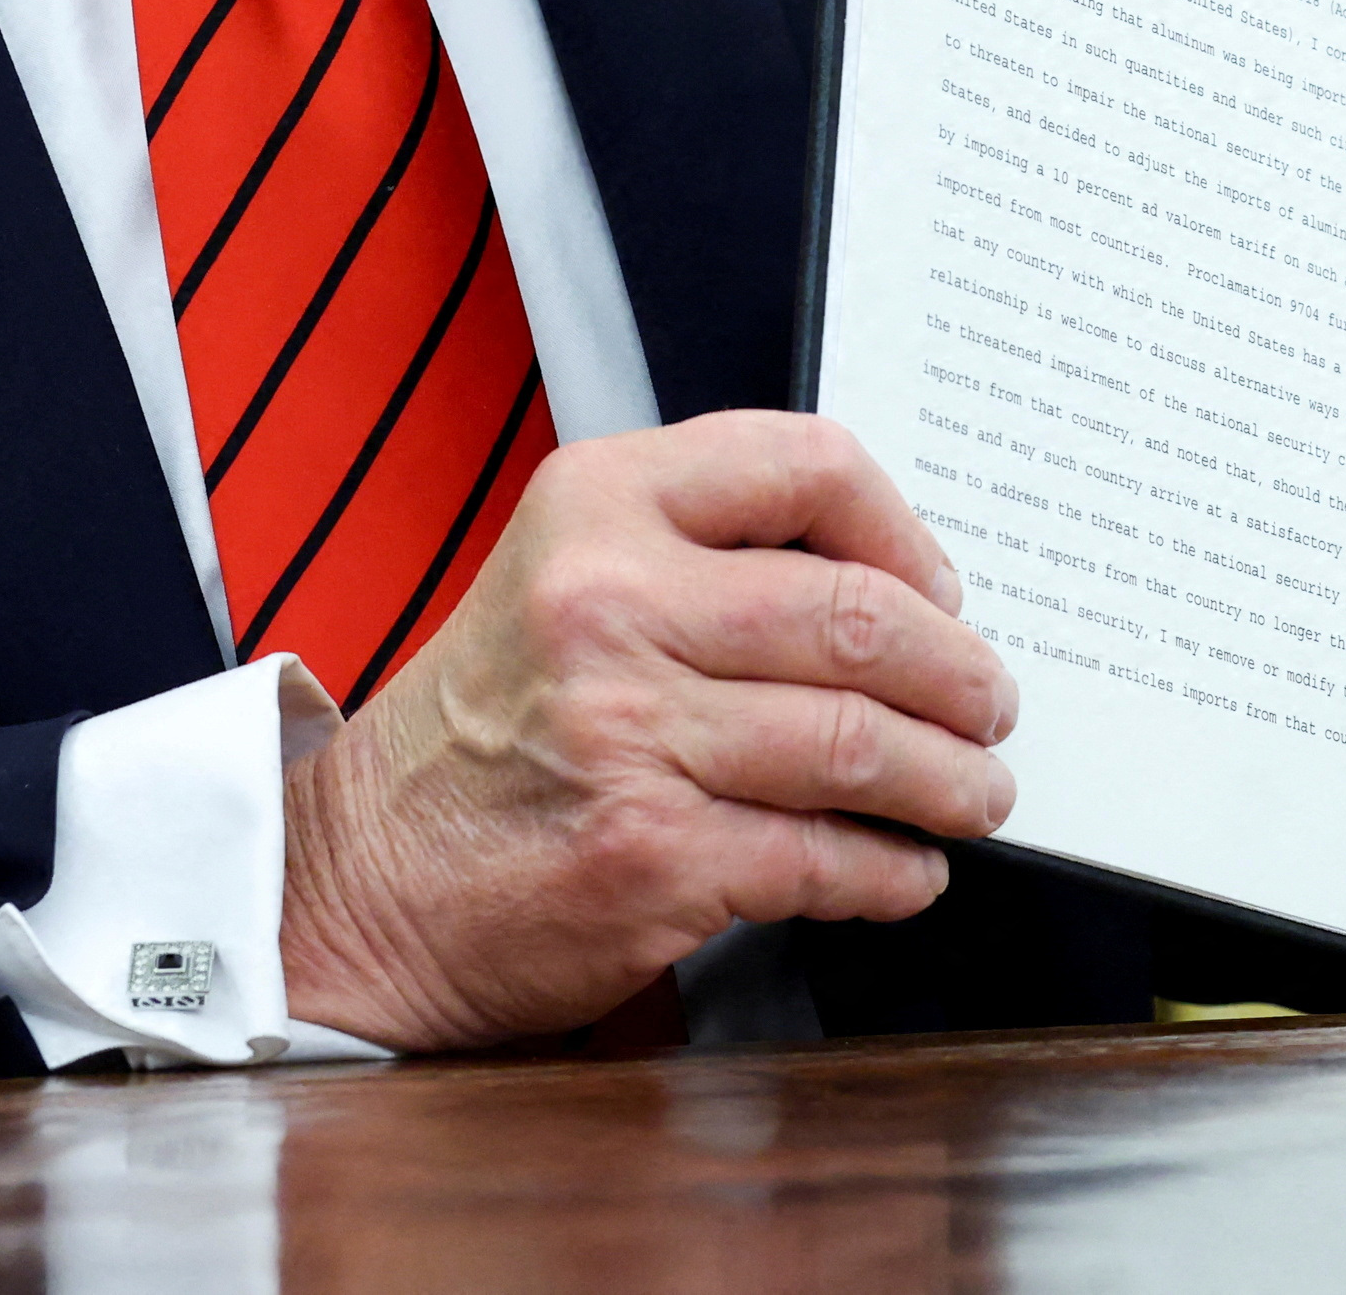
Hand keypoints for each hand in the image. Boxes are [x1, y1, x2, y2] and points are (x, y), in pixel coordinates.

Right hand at [276, 411, 1015, 1048]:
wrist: (355, 883)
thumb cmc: (484, 734)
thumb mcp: (561, 581)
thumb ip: (702, 558)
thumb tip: (897, 594)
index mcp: (595, 504)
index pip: (806, 462)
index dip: (902, 530)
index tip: (940, 591)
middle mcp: (609, 604)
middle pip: (860, 615)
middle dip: (961, 674)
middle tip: (990, 707)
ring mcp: (629, 732)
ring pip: (860, 742)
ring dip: (950, 780)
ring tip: (976, 794)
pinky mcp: (647, 854)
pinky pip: (824, 857)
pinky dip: (892, 873)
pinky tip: (906, 872)